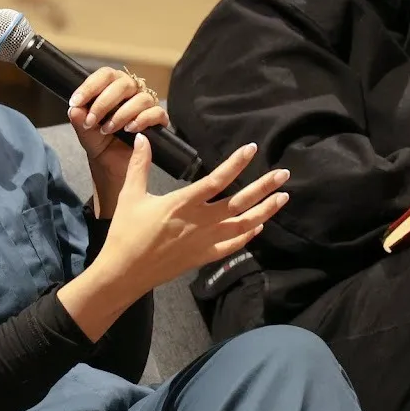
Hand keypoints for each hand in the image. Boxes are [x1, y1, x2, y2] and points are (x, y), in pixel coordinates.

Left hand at [67, 66, 167, 183]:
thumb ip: (80, 121)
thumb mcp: (87, 135)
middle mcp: (131, 92)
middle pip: (124, 83)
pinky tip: (130, 129)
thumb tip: (74, 109)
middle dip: (104, 102)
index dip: (90, 86)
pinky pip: (157, 113)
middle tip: (91, 120)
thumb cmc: (102, 144)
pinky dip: (142, 120)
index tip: (76, 102)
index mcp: (112, 88)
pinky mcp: (158, 120)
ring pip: (141, 98)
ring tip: (108, 130)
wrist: (115, 167)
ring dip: (122, 114)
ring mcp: (146, 105)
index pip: (105, 75)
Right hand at [97, 137, 288, 295]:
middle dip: (264, 187)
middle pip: (239, 202)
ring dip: (265, 211)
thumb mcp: (130, 195)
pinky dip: (249, 235)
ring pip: (243, 225)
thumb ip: (139, 166)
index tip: (252, 150)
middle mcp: (200, 222)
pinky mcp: (204, 256)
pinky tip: (259, 226)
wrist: (125, 272)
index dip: (236, 164)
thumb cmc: (126, 233)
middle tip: (283, 174)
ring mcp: (205, 241)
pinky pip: (233, 246)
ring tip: (282, 197)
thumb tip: (142, 138)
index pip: (217, 180)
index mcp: (183, 204)